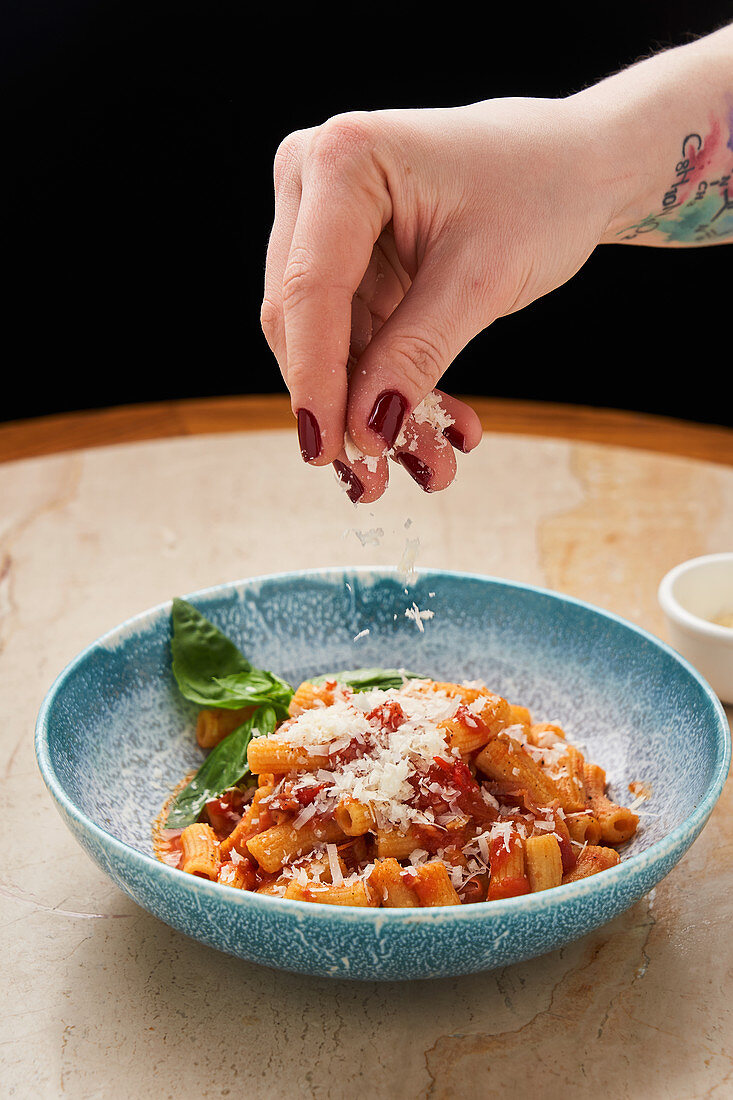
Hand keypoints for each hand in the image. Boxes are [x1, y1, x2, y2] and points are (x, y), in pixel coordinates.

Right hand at [261, 97, 615, 500]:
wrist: (577, 167)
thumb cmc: (541, 192)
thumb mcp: (482, 278)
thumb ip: (415, 354)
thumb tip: (363, 432)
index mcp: (342, 161)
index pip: (311, 290)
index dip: (316, 380)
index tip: (331, 451)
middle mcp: (315, 183)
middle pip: (302, 322)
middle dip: (344, 405)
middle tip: (380, 479)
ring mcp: (325, 222)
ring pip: (327, 343)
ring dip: (372, 409)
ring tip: (431, 464)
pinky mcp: (348, 260)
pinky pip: (354, 340)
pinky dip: (390, 387)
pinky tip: (438, 429)